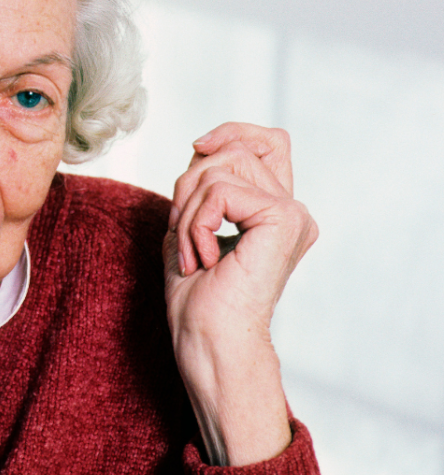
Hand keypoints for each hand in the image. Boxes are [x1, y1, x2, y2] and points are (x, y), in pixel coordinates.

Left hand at [164, 123, 317, 465]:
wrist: (208, 342)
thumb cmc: (196, 299)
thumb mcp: (191, 226)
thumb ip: (203, 187)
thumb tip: (202, 146)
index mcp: (276, 212)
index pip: (268, 141)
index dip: (231, 132)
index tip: (197, 148)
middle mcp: (292, 211)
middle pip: (235, 149)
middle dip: (190, 182)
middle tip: (182, 231)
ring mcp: (293, 215)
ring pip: (222, 167)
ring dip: (188, 209)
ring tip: (191, 252)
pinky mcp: (283, 221)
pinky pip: (221, 191)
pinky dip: (195, 223)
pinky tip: (200, 259)